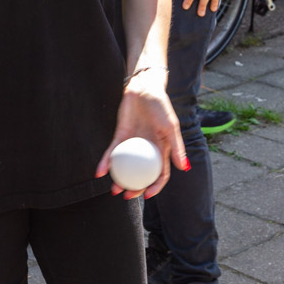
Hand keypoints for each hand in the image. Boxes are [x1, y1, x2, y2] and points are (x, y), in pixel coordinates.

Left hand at [96, 70, 187, 199]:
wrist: (143, 88)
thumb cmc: (160, 105)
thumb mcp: (171, 126)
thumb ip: (177, 146)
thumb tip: (184, 168)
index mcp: (161, 149)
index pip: (159, 174)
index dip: (155, 187)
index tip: (146, 195)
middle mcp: (147, 149)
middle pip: (140, 174)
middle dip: (134, 188)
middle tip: (126, 196)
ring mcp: (132, 143)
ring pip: (125, 166)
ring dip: (119, 180)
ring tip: (113, 189)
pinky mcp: (120, 135)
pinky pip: (112, 152)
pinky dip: (106, 162)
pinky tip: (99, 172)